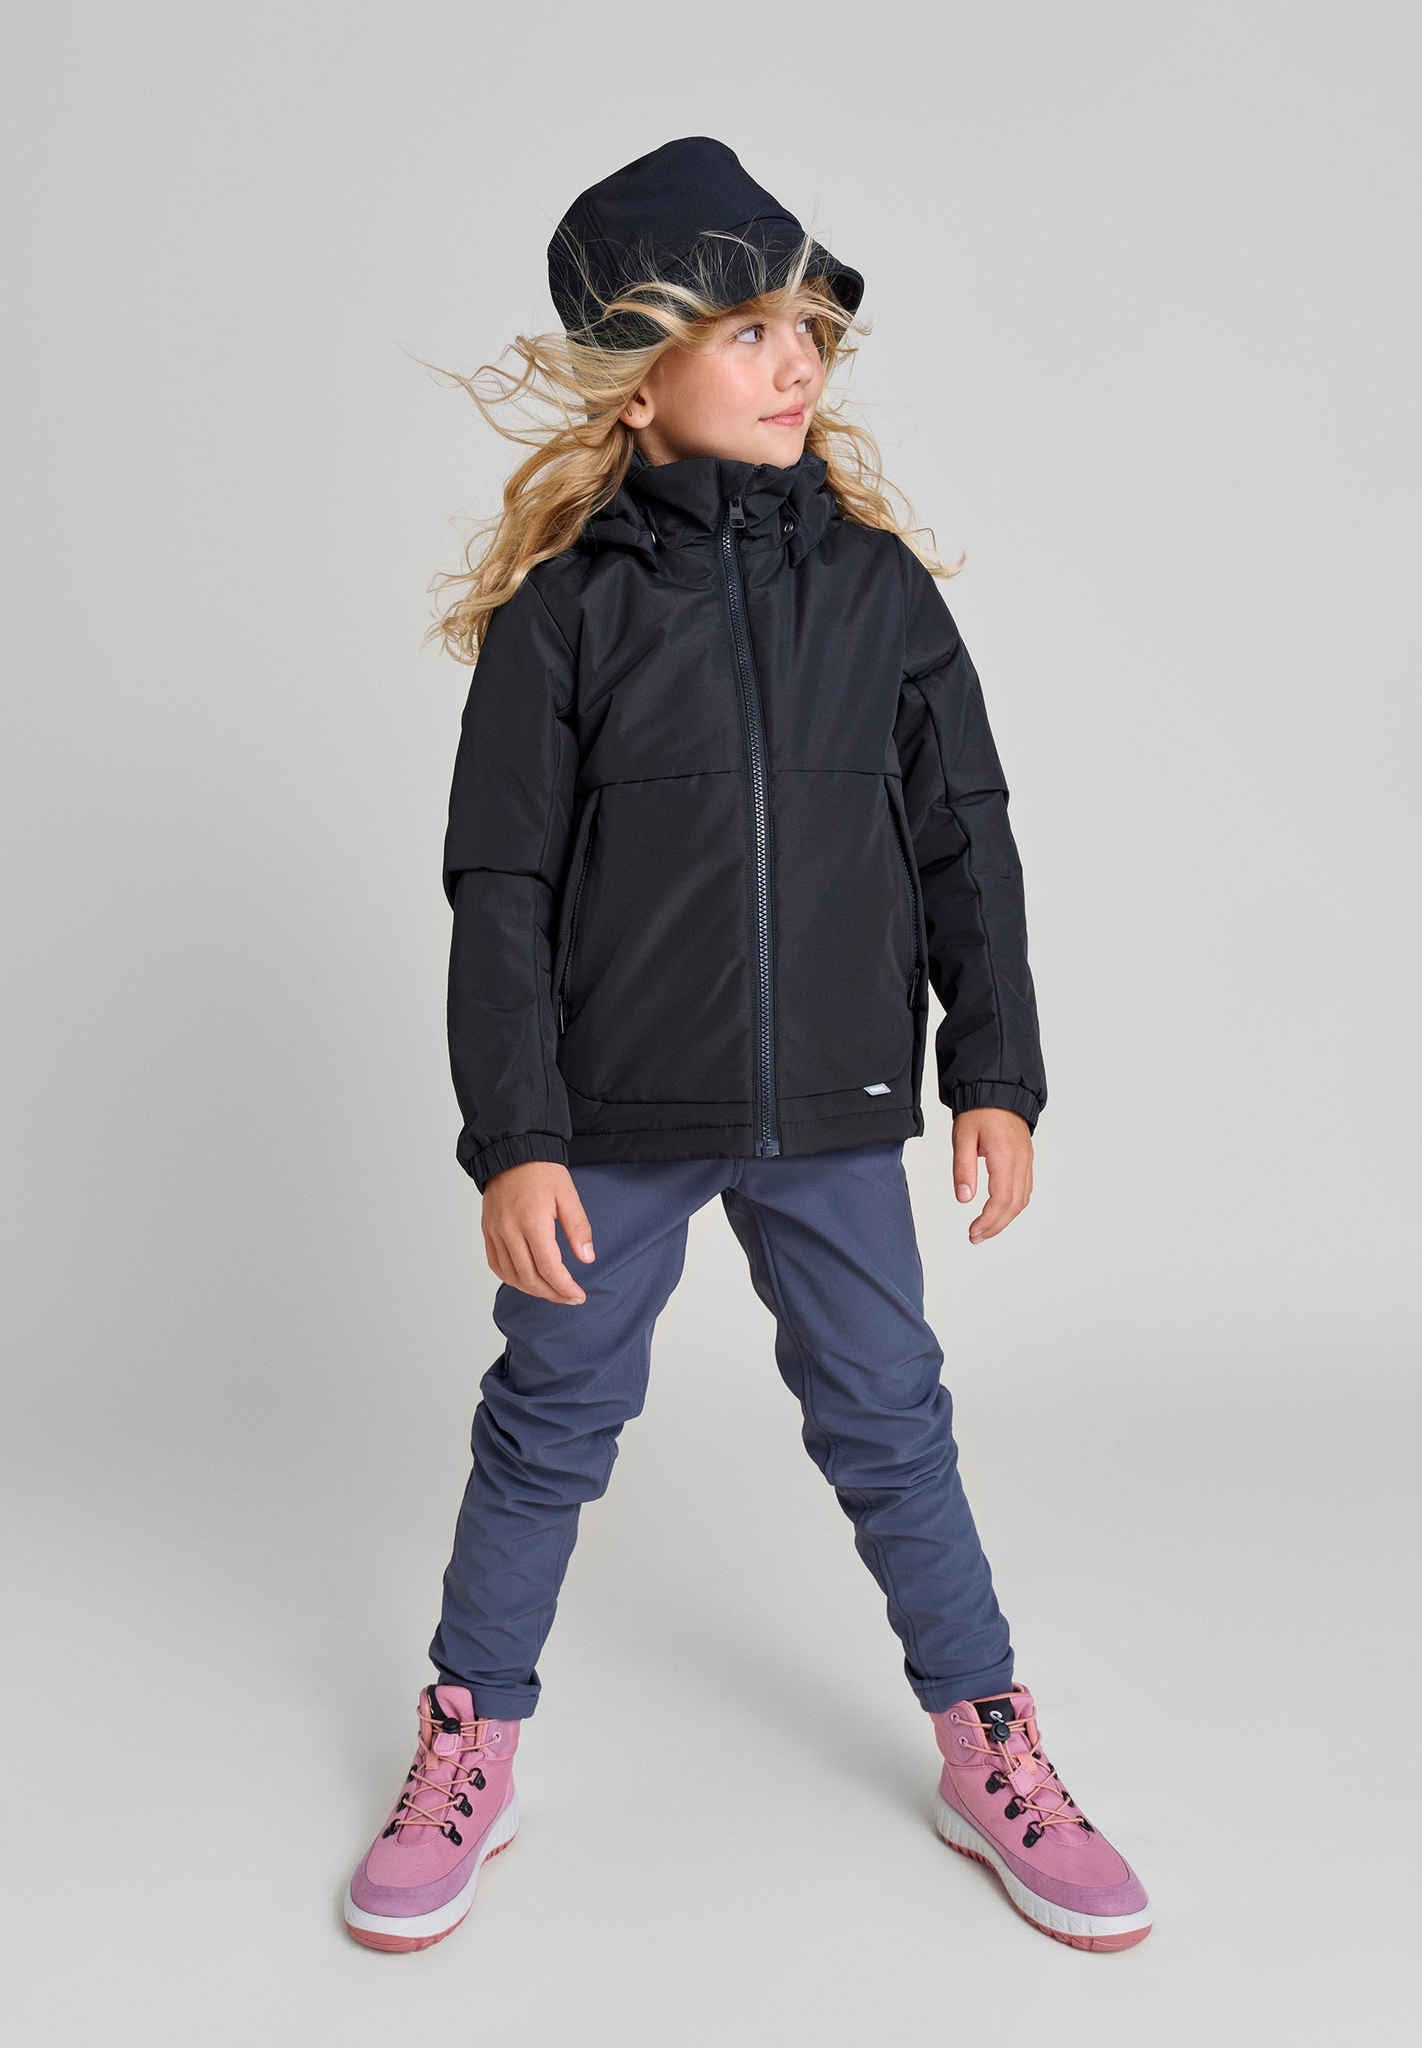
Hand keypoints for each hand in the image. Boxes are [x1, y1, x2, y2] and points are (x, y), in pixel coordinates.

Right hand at [482, 1162, 595, 1303]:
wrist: (511, 1152)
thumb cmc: (542, 1171)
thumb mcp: (568, 1195)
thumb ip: (578, 1228)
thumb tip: (587, 1258)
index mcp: (532, 1221)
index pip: (549, 1267)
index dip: (565, 1287)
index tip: (578, 1295)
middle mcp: (509, 1230)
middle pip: (530, 1277)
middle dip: (552, 1293)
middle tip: (570, 1297)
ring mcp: (495, 1232)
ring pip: (512, 1276)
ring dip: (533, 1290)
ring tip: (552, 1292)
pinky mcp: (487, 1232)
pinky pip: (497, 1265)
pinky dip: (512, 1279)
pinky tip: (527, 1281)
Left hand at [952, 1108, 1033, 1244]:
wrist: (998, 1090)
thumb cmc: (979, 1110)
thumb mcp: (963, 1137)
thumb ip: (963, 1169)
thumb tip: (963, 1198)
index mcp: (1004, 1156)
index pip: (1001, 1199)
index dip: (988, 1221)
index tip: (973, 1232)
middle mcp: (1020, 1161)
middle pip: (1014, 1205)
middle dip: (996, 1225)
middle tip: (976, 1236)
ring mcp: (1026, 1161)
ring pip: (1022, 1199)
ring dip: (1005, 1218)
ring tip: (986, 1229)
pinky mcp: (1026, 1159)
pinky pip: (1025, 1189)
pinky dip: (1013, 1205)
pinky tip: (1000, 1211)